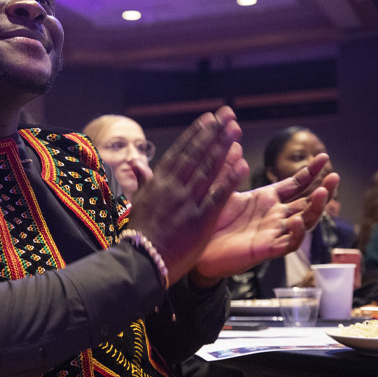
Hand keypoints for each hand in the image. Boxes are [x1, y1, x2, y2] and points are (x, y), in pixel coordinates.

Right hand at [126, 107, 248, 283]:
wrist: (141, 261)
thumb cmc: (138, 234)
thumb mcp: (136, 202)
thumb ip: (141, 181)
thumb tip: (135, 164)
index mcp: (159, 182)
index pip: (181, 152)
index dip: (196, 134)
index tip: (209, 119)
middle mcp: (173, 187)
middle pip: (197, 154)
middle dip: (213, 133)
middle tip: (227, 115)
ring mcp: (187, 203)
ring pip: (208, 169)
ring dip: (223, 147)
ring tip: (235, 130)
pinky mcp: (200, 220)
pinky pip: (218, 196)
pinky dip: (230, 180)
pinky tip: (242, 165)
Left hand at [192, 154, 338, 283]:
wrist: (197, 248)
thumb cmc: (211, 220)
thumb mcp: (221, 189)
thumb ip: (229, 167)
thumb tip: (234, 143)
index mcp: (267, 199)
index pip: (296, 184)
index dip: (311, 172)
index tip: (324, 158)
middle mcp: (274, 215)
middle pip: (307, 203)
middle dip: (323, 190)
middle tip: (334, 177)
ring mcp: (272, 232)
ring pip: (304, 222)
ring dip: (315, 209)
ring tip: (322, 194)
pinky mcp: (265, 249)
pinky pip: (288, 244)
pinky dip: (296, 234)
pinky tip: (297, 221)